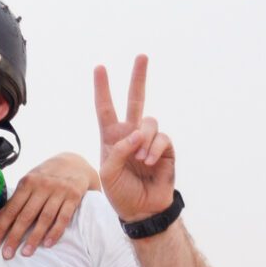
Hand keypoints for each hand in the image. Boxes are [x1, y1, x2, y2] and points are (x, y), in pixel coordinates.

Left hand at [0, 152, 96, 258]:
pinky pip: (63, 217)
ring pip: (44, 218)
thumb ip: (15, 200)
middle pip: (26, 215)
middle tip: (6, 254)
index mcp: (27, 182)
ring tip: (25, 253)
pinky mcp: (74, 196)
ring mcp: (59, 191)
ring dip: (34, 237)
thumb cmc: (46, 176)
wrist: (75, 162)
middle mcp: (43, 186)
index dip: (1, 227)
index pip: (11, 208)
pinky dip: (55, 232)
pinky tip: (47, 244)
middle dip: (15, 236)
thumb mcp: (29, 183)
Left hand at [94, 55, 176, 223]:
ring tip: (140, 159)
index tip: (99, 68)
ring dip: (144, 139)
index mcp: (112, 137)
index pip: (105, 108)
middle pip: (135, 100)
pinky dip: (154, 148)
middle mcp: (131, 134)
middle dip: (138, 77)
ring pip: (149, 121)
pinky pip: (161, 137)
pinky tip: (150, 161)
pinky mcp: (166, 148)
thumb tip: (138, 133)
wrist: (141, 210)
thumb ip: (117, 150)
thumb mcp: (107, 173)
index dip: (102, 89)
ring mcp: (149, 140)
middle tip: (142, 56)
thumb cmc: (120, 192)